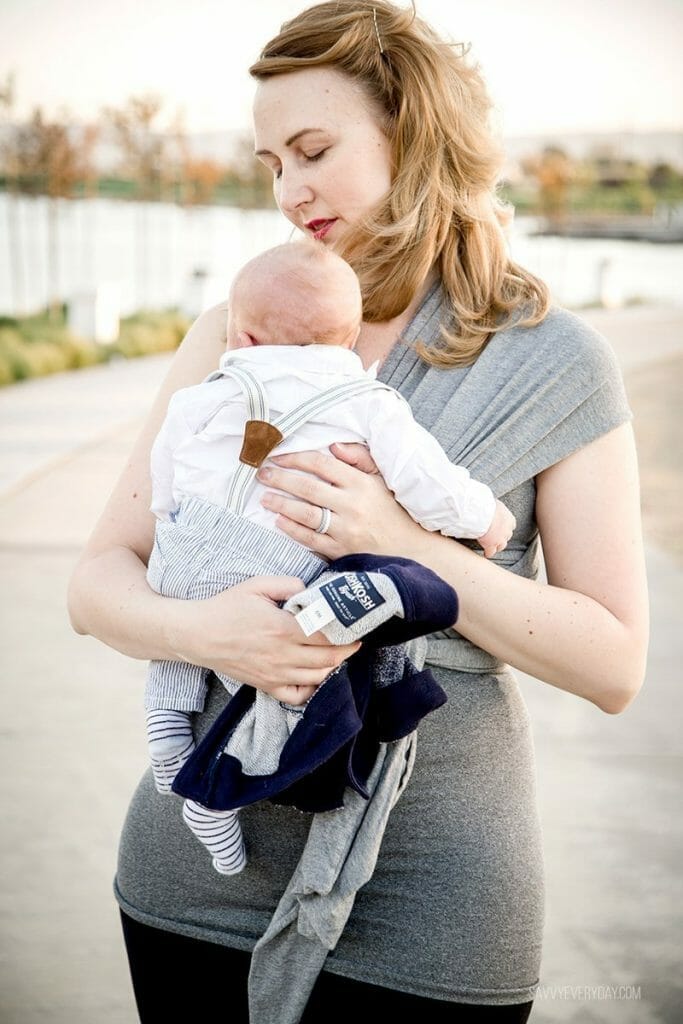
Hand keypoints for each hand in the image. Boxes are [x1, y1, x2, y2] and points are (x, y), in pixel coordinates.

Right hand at [166, 574, 361, 703]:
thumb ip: (288, 584)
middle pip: (328, 658)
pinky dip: (313, 690)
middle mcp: (282, 655)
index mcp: (282, 629)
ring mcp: (275, 674)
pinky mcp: (266, 686)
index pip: (326, 635)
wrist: (198, 635)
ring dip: (334, 667)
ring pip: (318, 678)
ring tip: (340, 655)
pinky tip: (317, 678)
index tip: (355, 625)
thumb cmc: (226, 608)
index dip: (345, 632)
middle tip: (355, 640)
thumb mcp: (257, 585)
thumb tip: (310, 590)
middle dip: (347, 650)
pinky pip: (297, 697)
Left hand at [255, 442, 422, 558]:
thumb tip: (332, 446)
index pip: (322, 464)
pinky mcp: (341, 552)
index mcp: (361, 483)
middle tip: (262, 474)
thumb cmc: (393, 511)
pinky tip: (279, 521)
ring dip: (281, 504)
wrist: (411, 550)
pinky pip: (311, 540)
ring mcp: (346, 530)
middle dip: (280, 479)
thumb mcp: (382, 479)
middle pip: (308, 488)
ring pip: (306, 514)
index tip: (278, 457)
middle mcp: (353, 505)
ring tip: (265, 498)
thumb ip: (359, 458)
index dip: (296, 458)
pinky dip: (292, 530)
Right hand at [477, 499, 515, 557]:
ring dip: (497, 546)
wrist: (482, 513)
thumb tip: (491, 501)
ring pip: (501, 546)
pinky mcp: (491, 545)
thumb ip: (496, 506)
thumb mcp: (495, 503)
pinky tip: (485, 553)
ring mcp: (500, 539)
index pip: (512, 525)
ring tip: (492, 546)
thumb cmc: (486, 505)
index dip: (506, 527)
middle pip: (508, 536)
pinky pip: (490, 552)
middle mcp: (507, 530)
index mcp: (510, 519)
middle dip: (502, 536)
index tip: (501, 526)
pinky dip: (488, 553)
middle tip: (496, 536)